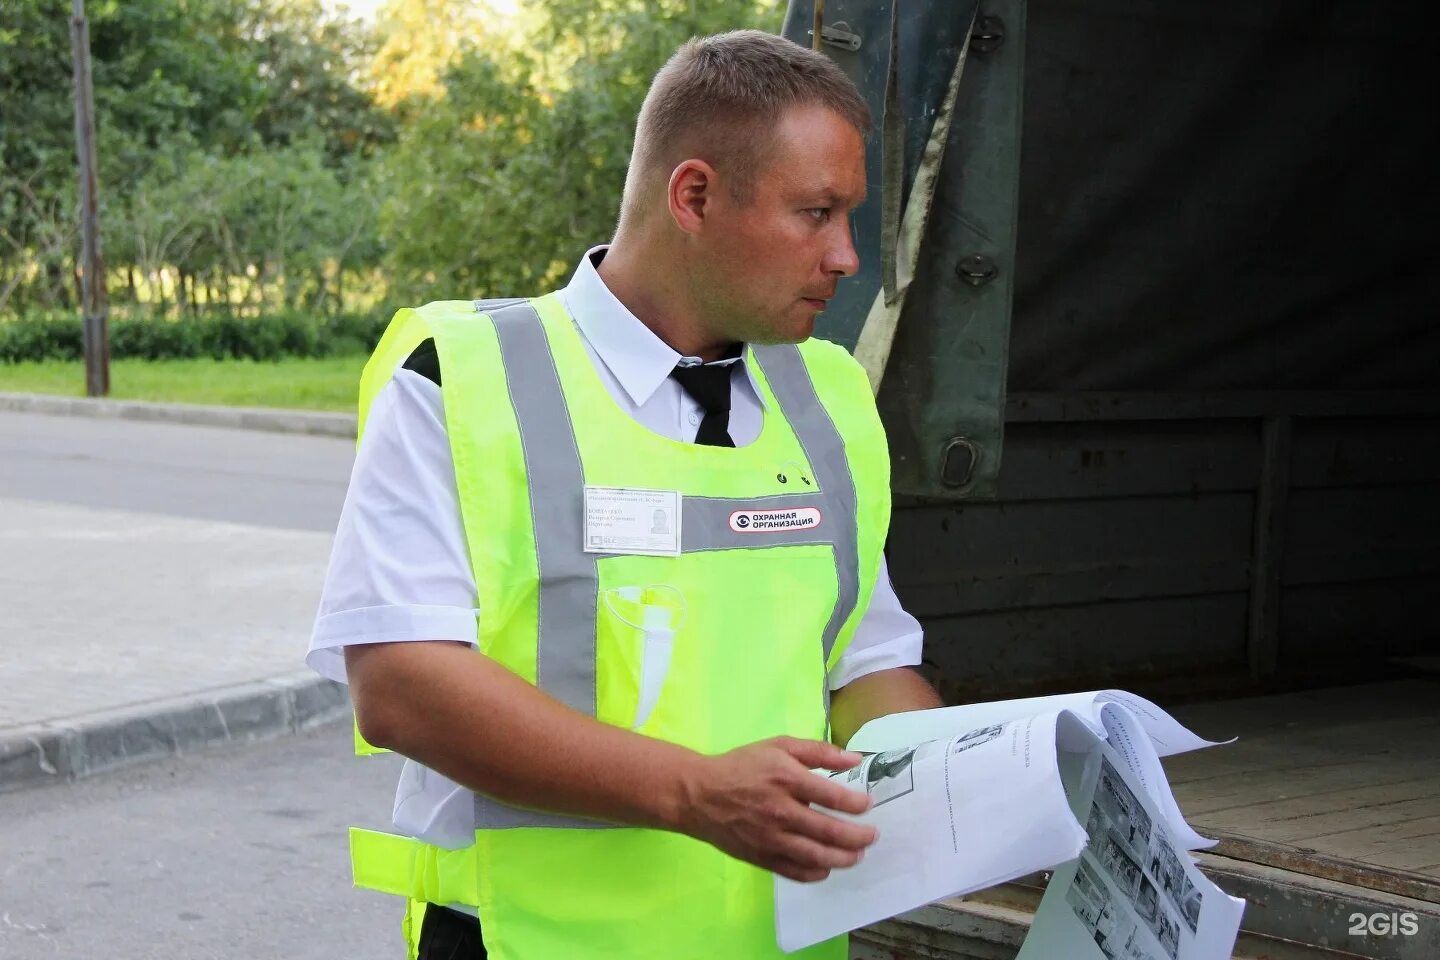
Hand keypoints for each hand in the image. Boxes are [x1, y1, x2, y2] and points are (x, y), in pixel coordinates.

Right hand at [676, 736, 877, 882]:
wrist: (699, 794)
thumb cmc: (743, 766)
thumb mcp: (780, 746)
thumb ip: (819, 751)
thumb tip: (855, 758)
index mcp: (787, 778)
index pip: (833, 796)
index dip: (856, 804)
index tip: (868, 805)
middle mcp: (781, 810)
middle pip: (829, 831)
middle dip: (858, 837)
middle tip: (872, 836)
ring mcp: (770, 838)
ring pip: (815, 856)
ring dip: (842, 858)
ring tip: (857, 855)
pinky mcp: (761, 856)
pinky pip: (794, 871)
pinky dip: (815, 873)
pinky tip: (826, 867)